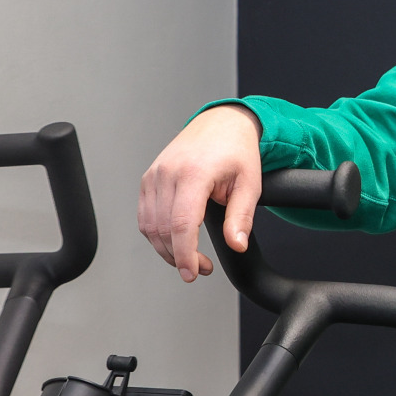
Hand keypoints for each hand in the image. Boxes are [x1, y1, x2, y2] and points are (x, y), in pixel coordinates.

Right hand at [138, 105, 262, 281]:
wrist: (221, 123)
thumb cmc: (236, 150)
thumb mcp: (250, 184)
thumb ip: (241, 217)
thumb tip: (237, 245)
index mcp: (194, 173)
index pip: (181, 224)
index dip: (185, 254)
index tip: (192, 272)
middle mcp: (168, 173)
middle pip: (162, 229)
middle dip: (179, 257)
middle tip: (200, 269)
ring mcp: (154, 175)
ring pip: (149, 226)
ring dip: (167, 249)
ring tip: (191, 258)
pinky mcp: (148, 179)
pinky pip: (145, 216)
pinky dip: (157, 234)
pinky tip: (176, 241)